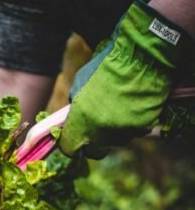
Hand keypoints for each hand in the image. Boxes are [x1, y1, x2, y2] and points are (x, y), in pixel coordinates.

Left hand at [59, 0, 192, 158]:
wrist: (140, 57)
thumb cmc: (106, 67)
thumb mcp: (79, 85)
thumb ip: (75, 107)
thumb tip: (74, 119)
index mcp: (81, 123)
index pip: (69, 149)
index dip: (70, 144)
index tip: (74, 138)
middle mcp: (100, 134)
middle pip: (94, 152)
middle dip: (93, 143)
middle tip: (96, 127)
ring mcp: (122, 134)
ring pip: (115, 141)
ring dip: (114, 131)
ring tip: (119, 108)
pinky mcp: (141, 130)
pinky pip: (134, 132)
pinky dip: (132, 123)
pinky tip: (133, 105)